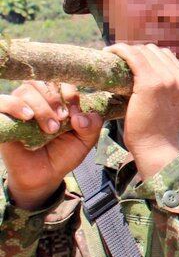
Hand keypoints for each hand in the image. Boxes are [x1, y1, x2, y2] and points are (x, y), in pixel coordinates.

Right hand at [0, 81, 103, 209]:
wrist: (44, 176)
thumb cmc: (63, 154)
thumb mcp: (85, 141)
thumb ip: (91, 126)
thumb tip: (80, 116)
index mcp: (57, 100)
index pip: (60, 80)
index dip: (69, 91)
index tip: (75, 109)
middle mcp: (36, 99)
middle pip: (42, 82)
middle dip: (55, 100)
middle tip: (62, 120)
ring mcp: (18, 107)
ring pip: (25, 90)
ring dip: (41, 107)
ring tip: (50, 129)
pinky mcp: (3, 119)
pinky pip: (2, 102)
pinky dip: (15, 105)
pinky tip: (28, 117)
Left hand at [107, 44, 178, 179]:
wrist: (157, 148)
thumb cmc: (157, 131)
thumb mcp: (169, 106)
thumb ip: (165, 89)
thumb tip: (147, 77)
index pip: (165, 56)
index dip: (146, 54)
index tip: (130, 59)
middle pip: (153, 51)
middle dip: (135, 51)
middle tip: (118, 59)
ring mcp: (167, 79)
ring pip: (142, 50)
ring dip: (126, 50)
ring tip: (112, 56)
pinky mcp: (150, 83)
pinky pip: (132, 56)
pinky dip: (119, 50)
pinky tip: (108, 52)